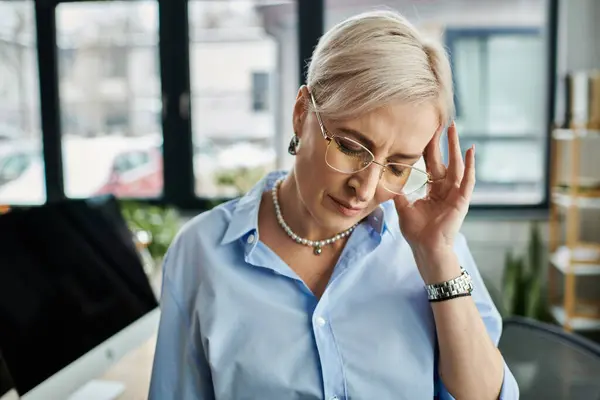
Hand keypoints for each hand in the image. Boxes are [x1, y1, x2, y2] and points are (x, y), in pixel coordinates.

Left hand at [393, 122, 474, 277]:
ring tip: (454, 129)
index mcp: (433, 190)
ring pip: (456, 165)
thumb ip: (398, 193)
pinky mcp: (461, 200)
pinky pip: (467, 180)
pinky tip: (470, 150)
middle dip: (443, 142)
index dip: (429, 149)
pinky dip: (470, 165)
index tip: (426, 132)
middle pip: (444, 160)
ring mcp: (455, 194)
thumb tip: (385, 180)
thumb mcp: (403, 208)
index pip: (431, 164)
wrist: (426, 248)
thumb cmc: (417, 232)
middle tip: (443, 123)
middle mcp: (445, 189)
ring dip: (456, 146)